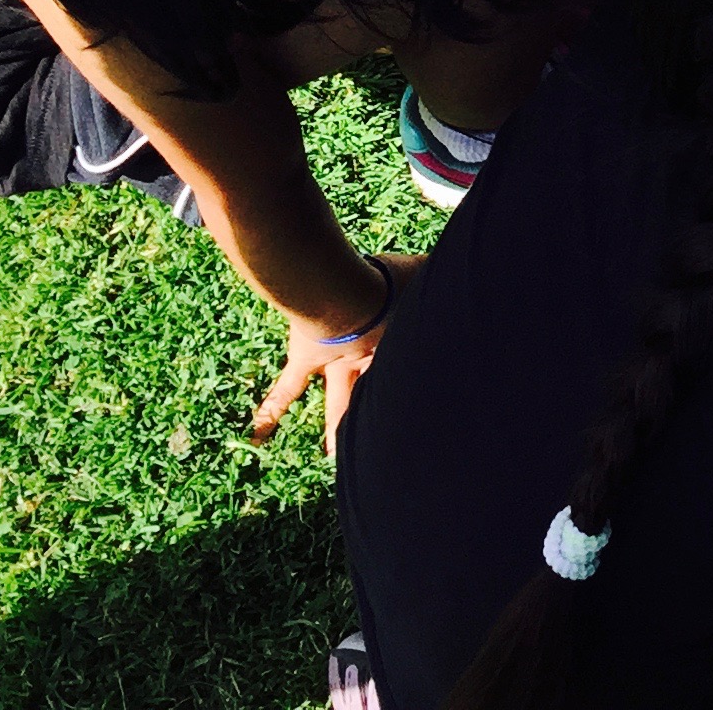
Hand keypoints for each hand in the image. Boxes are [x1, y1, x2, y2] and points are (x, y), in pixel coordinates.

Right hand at [253, 251, 423, 456]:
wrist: (347, 295)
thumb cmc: (389, 284)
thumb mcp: (421, 273)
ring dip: (335, 426)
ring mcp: (336, 362)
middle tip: (381, 435)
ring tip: (333, 456)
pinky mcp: (306, 358)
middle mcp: (367, 357)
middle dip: (377, 411)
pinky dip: (271, 410)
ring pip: (338, 400)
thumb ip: (433, 268)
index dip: (409, 366)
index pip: (401, 361)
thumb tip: (454, 255)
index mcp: (393, 339)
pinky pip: (287, 388)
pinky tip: (257, 437)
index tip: (422, 380)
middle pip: (374, 389)